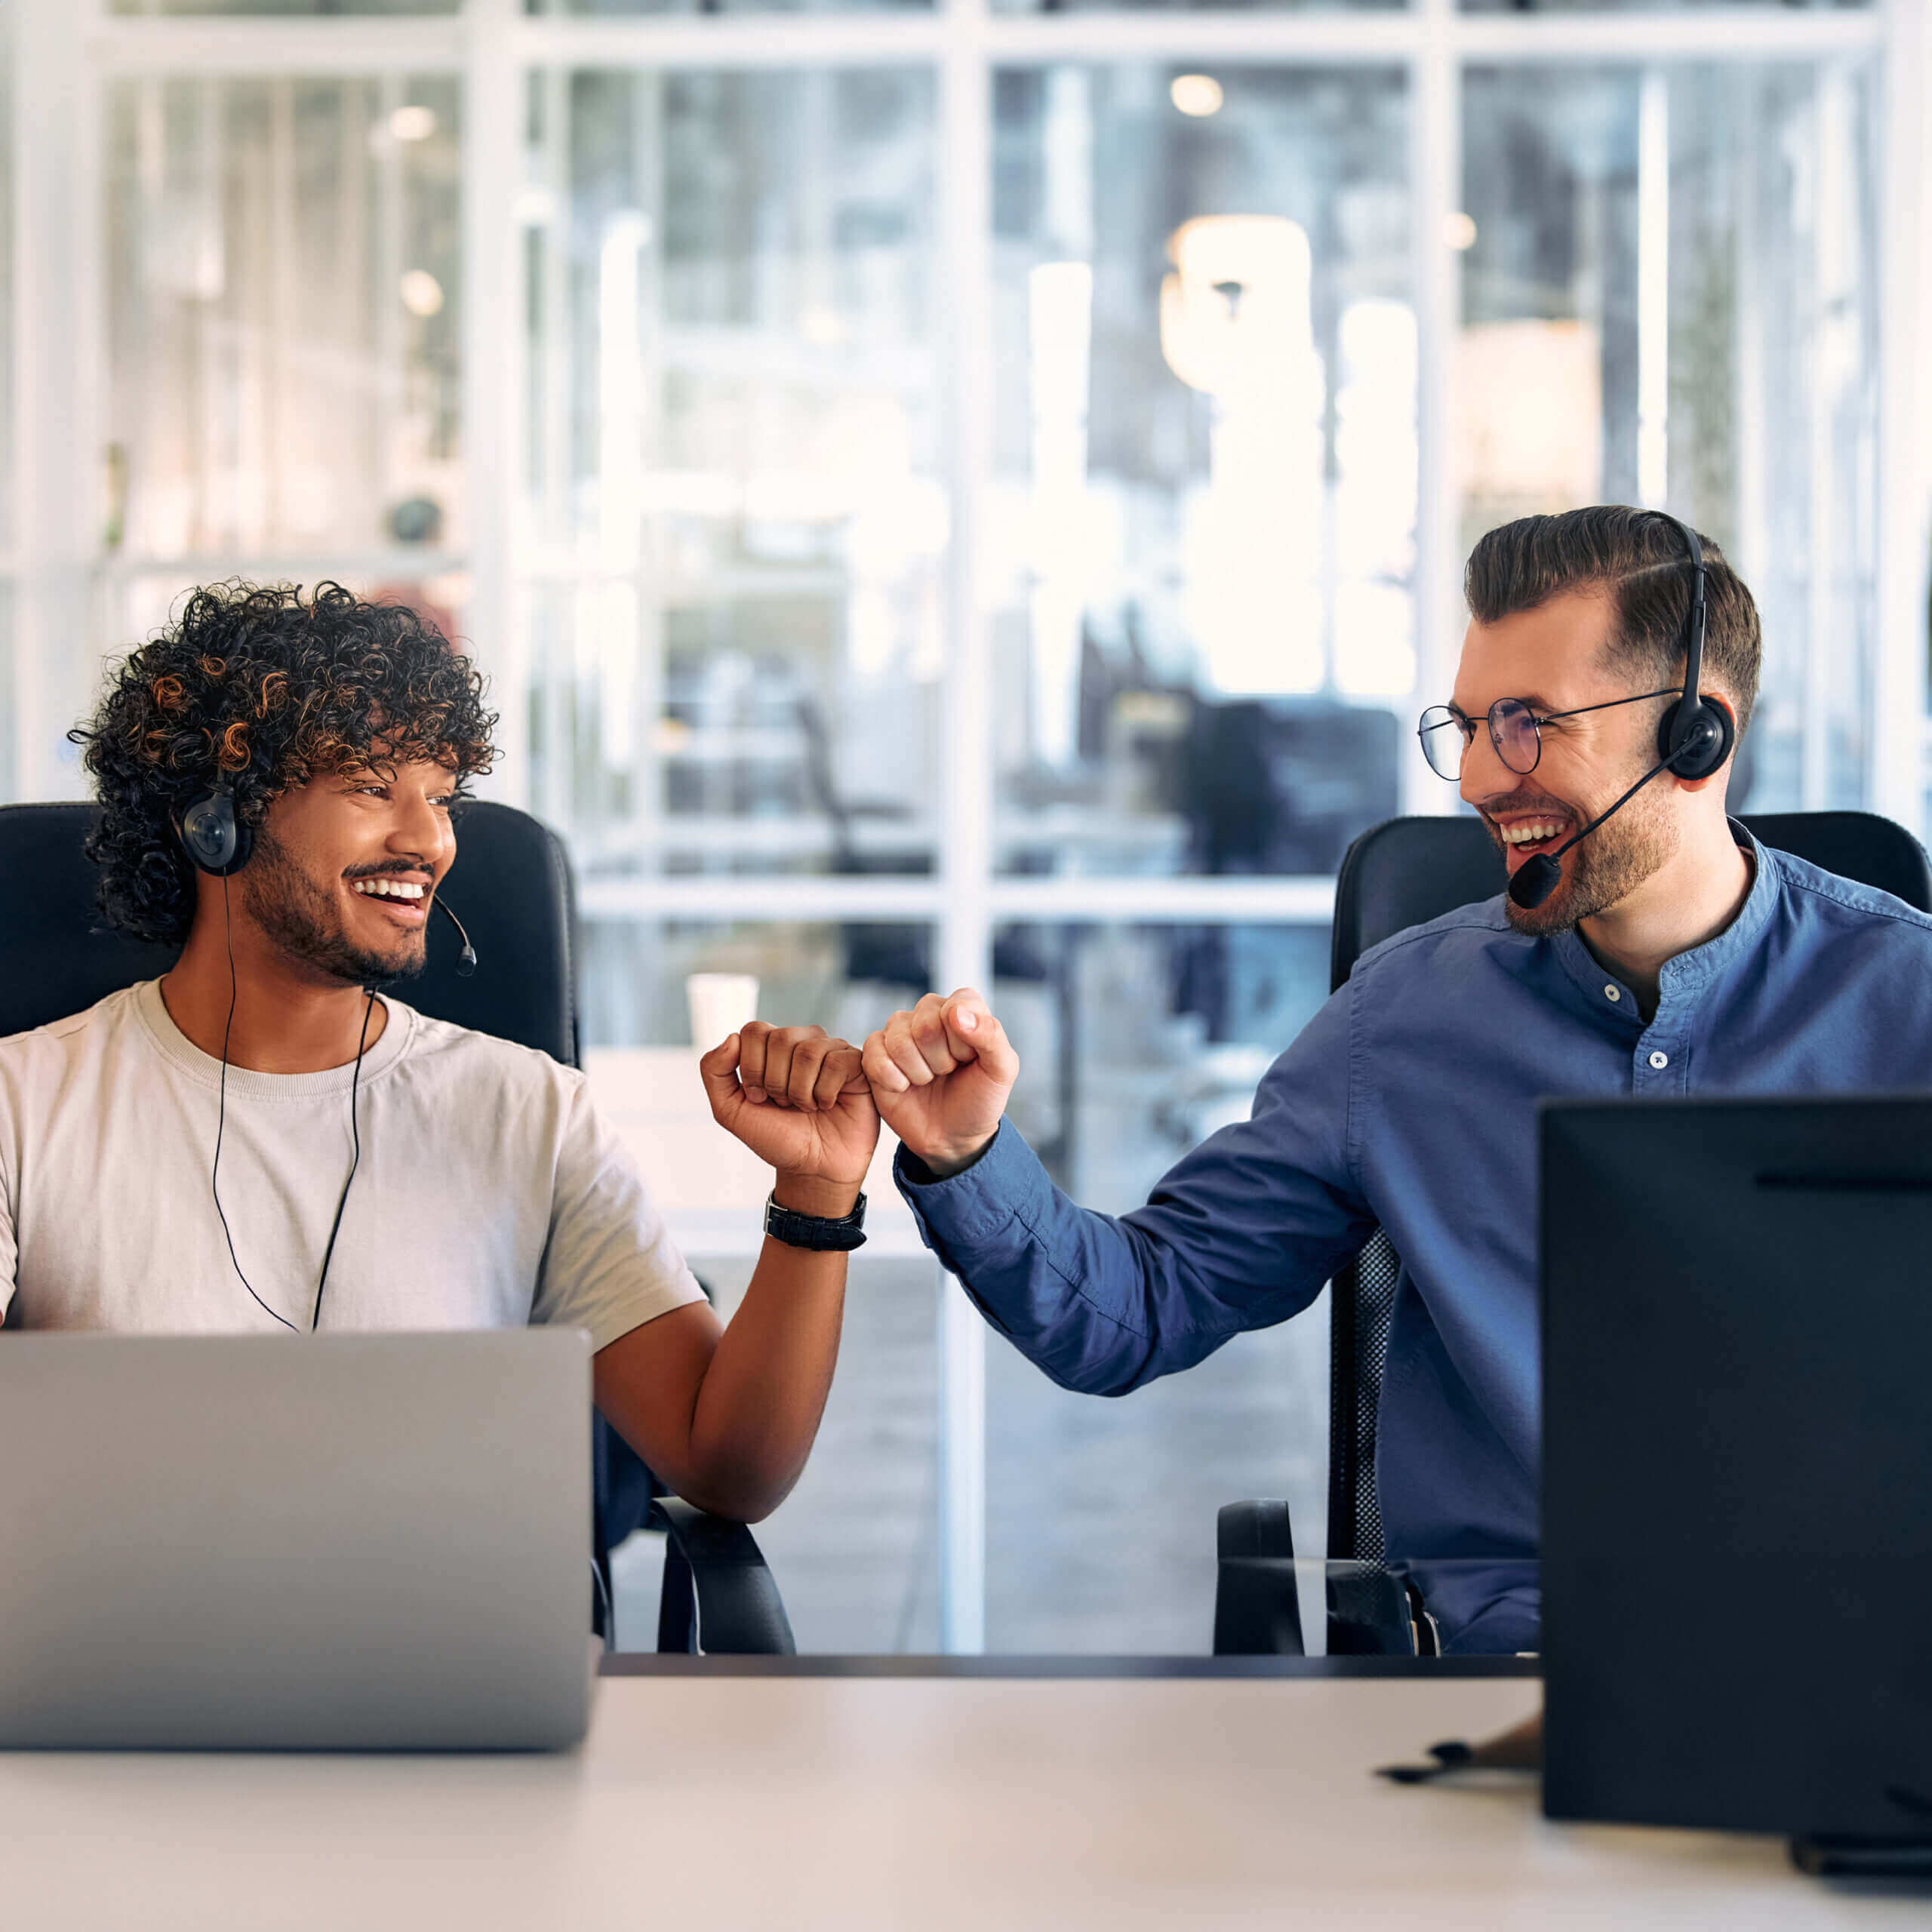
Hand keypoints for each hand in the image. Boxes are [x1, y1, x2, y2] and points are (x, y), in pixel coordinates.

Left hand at [700, 1024, 880, 1213]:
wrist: (813, 1168)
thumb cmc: (777, 1137)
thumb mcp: (731, 1111)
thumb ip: (714, 1072)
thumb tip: (731, 1038)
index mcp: (771, 1046)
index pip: (754, 1031)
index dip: (753, 1068)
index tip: (759, 1097)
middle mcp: (802, 1041)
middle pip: (781, 1039)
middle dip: (777, 1083)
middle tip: (786, 1105)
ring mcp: (831, 1050)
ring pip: (808, 1051)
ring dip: (801, 1091)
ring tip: (807, 1107)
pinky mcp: (857, 1064)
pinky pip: (837, 1062)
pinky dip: (825, 1093)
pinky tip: (828, 1104)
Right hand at [862, 988, 1018, 1178]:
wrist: (952, 1138)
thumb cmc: (978, 1099)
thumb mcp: (1001, 1071)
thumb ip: (991, 1035)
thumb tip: (956, 1012)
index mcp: (962, 1008)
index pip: (956, 1005)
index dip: (963, 1040)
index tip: (968, 1058)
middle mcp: (927, 1013)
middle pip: (924, 1025)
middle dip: (940, 1060)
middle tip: (947, 1072)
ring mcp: (898, 1032)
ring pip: (899, 1042)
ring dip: (918, 1073)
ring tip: (928, 1080)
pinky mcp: (875, 1053)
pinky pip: (874, 1055)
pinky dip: (893, 1080)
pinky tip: (904, 1086)